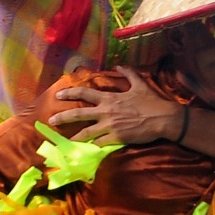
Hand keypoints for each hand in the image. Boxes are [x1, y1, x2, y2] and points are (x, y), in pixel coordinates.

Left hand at [50, 67, 180, 145]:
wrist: (163, 118)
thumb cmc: (151, 101)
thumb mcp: (139, 84)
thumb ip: (128, 74)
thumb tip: (119, 65)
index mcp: (109, 98)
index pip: (84, 93)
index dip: (70, 93)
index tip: (58, 94)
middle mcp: (106, 111)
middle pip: (79, 114)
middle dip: (63, 117)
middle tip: (51, 121)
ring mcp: (110, 126)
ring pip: (86, 133)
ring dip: (74, 137)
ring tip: (66, 141)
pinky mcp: (116, 138)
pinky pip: (100, 143)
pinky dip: (93, 146)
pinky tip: (87, 150)